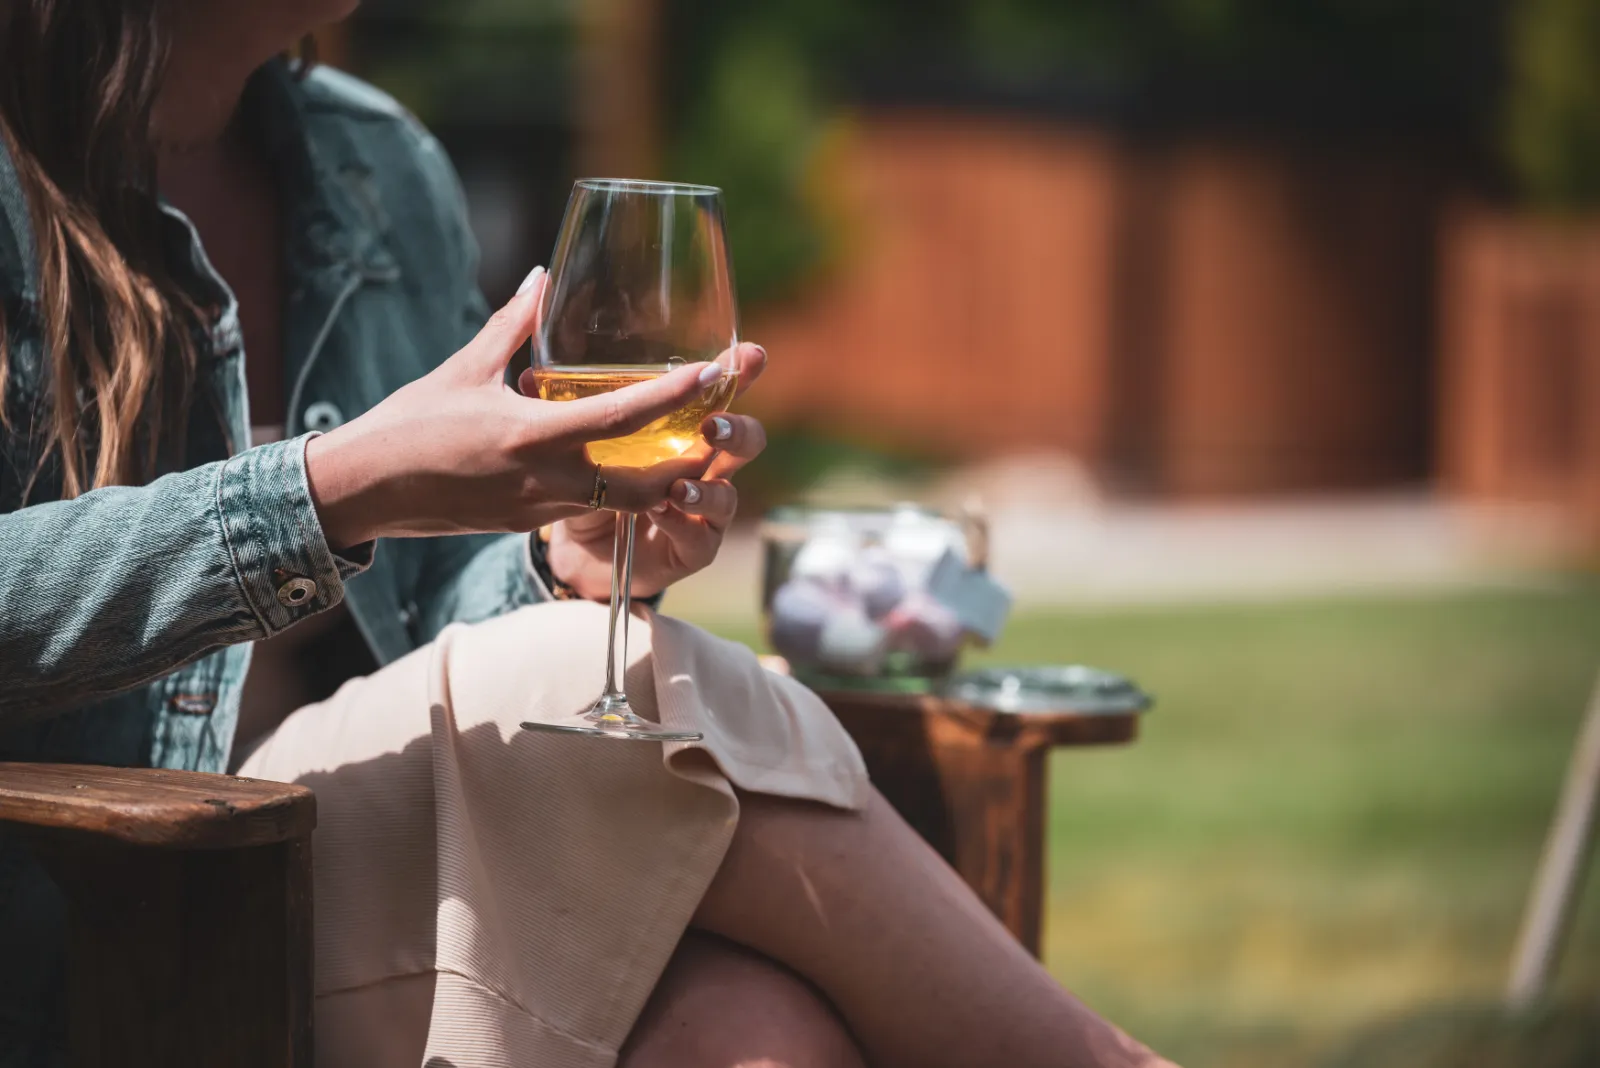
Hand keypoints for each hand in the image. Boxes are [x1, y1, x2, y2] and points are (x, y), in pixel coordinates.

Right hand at [305, 269, 723, 547]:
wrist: (364, 490)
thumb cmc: (409, 424)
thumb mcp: (464, 369)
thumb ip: (512, 325)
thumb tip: (543, 278)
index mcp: (532, 437)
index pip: (621, 419)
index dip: (673, 398)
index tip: (711, 373)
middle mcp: (545, 481)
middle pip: (644, 486)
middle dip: (688, 463)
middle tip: (718, 430)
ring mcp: (538, 510)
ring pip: (620, 503)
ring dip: (657, 479)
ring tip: (685, 446)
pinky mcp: (526, 523)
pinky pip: (585, 507)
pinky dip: (614, 488)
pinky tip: (624, 462)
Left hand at [542, 342, 768, 599]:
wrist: (579, 550)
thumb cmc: (579, 483)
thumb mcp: (569, 434)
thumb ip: (564, 395)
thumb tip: (532, 357)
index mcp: (681, 430)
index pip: (715, 395)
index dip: (735, 373)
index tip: (751, 351)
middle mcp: (701, 466)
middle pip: (744, 442)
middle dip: (739, 429)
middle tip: (714, 424)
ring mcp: (700, 510)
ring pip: (726, 495)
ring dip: (709, 486)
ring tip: (681, 483)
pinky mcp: (690, 549)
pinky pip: (698, 537)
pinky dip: (683, 523)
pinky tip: (667, 510)